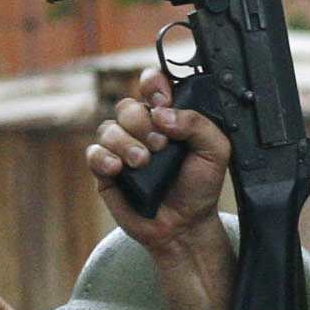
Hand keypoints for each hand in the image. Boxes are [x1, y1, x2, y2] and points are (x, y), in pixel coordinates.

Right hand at [86, 67, 230, 247]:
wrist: (184, 225)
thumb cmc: (199, 187)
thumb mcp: (216, 151)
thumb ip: (197, 124)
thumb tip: (162, 113)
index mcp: (168, 117)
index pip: (153, 85)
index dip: (153, 84)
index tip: (163, 100)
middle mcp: (142, 128)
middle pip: (128, 106)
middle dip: (143, 124)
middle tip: (161, 146)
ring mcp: (122, 148)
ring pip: (109, 127)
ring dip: (127, 143)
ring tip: (144, 162)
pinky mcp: (105, 170)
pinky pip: (93, 152)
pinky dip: (104, 157)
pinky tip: (118, 168)